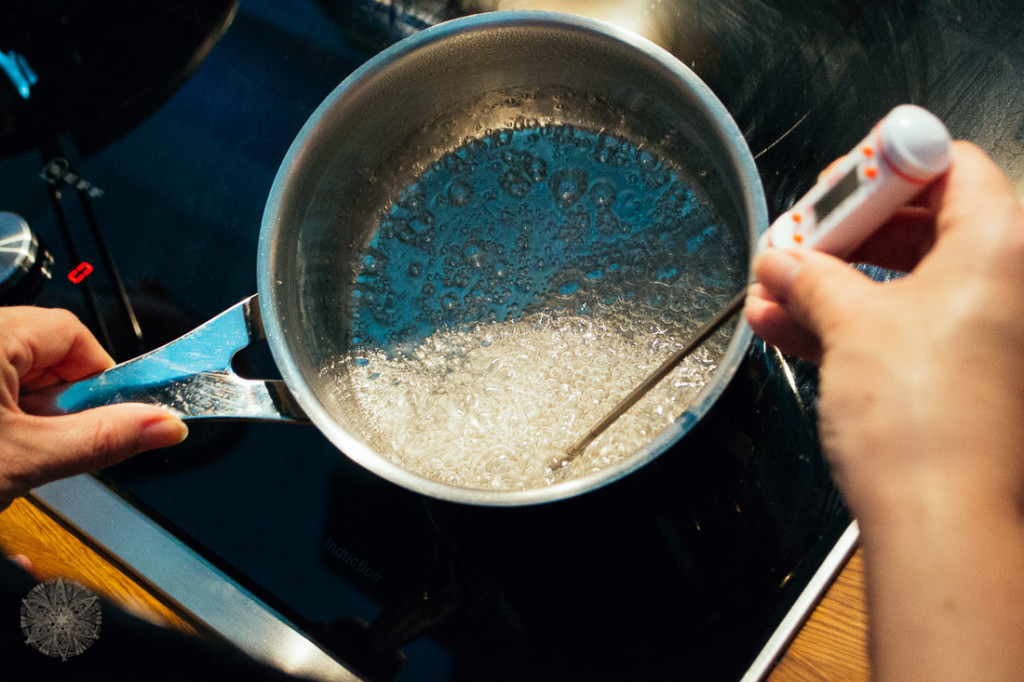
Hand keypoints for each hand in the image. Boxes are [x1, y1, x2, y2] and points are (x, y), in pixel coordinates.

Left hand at [0, 307, 187, 510]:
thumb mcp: (24, 458)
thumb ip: (101, 438)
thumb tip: (167, 424)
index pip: (76, 334)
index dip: (100, 378)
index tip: (107, 416)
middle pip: (48, 354)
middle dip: (60, 403)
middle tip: (47, 443)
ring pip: (18, 374)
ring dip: (28, 413)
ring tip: (11, 449)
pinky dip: (4, 416)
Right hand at [745, 141, 1023, 678]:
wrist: (939, 520)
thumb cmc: (921, 417)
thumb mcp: (850, 324)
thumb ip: (812, 277)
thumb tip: (783, 260)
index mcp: (1000, 245)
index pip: (949, 165)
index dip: (884, 168)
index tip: (835, 187)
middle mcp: (1007, 283)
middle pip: (921, 223)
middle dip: (844, 234)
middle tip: (796, 243)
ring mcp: (986, 332)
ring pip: (902, 281)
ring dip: (832, 284)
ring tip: (771, 293)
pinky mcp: (962, 374)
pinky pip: (903, 327)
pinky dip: (850, 324)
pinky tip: (787, 328)